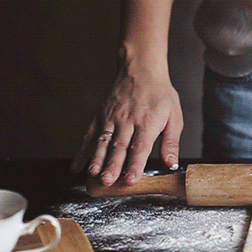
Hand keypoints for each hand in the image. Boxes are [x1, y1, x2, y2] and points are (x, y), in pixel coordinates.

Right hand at [71, 64, 182, 185]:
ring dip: (96, 159)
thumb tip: (171, 164)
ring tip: (93, 174)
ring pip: (102, 142)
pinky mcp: (100, 116)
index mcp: (147, 122)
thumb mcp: (174, 116)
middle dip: (112, 166)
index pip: (140, 147)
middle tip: (108, 181)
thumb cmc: (159, 94)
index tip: (131, 179)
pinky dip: (82, 151)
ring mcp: (111, 118)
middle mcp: (127, 120)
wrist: (140, 70)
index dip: (135, 165)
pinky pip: (89, 135)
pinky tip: (77, 166)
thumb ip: (171, 142)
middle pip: (119, 146)